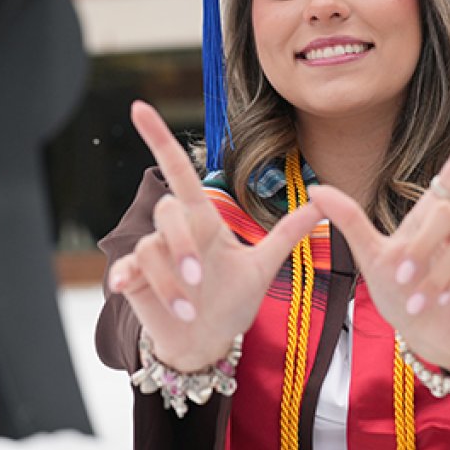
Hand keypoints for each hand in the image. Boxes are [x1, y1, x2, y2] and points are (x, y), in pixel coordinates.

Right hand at [107, 101, 323, 371]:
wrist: (206, 342)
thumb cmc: (231, 302)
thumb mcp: (262, 268)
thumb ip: (287, 233)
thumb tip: (323, 200)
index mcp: (202, 222)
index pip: (179, 172)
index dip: (159, 138)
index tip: (139, 107)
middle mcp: (175, 234)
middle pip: (166, 210)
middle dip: (181, 243)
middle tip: (199, 279)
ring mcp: (152, 256)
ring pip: (150, 247)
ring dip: (170, 282)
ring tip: (189, 311)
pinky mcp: (134, 279)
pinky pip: (125, 267)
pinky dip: (127, 277)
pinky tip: (129, 288)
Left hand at [307, 104, 449, 374]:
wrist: (425, 333)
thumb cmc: (400, 290)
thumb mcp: (370, 255)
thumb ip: (349, 220)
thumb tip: (315, 188)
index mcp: (432, 210)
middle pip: (446, 213)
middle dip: (420, 249)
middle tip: (401, 278)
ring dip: (432, 280)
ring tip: (418, 301)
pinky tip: (443, 303)